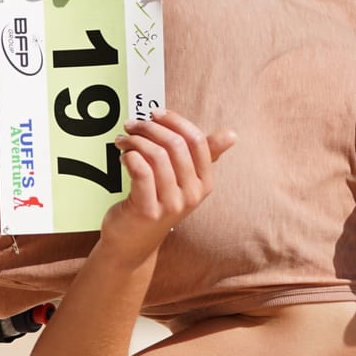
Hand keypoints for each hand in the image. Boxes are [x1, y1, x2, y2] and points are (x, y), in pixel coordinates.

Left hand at [98, 109, 237, 256]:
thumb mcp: (181, 181)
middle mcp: (192, 194)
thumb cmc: (156, 203)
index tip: (154, 114)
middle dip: (150, 128)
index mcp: (204, 183)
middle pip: (175, 145)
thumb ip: (202, 156)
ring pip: (156, 155)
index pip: (197, 141)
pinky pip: (141, 171)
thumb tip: (231, 135)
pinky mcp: (148, 210)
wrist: (132, 242)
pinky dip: (130, 157)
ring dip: (135, 141)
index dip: (175, 121)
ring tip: (123, 141)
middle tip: (131, 125)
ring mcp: (171, 204)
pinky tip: (123, 156)